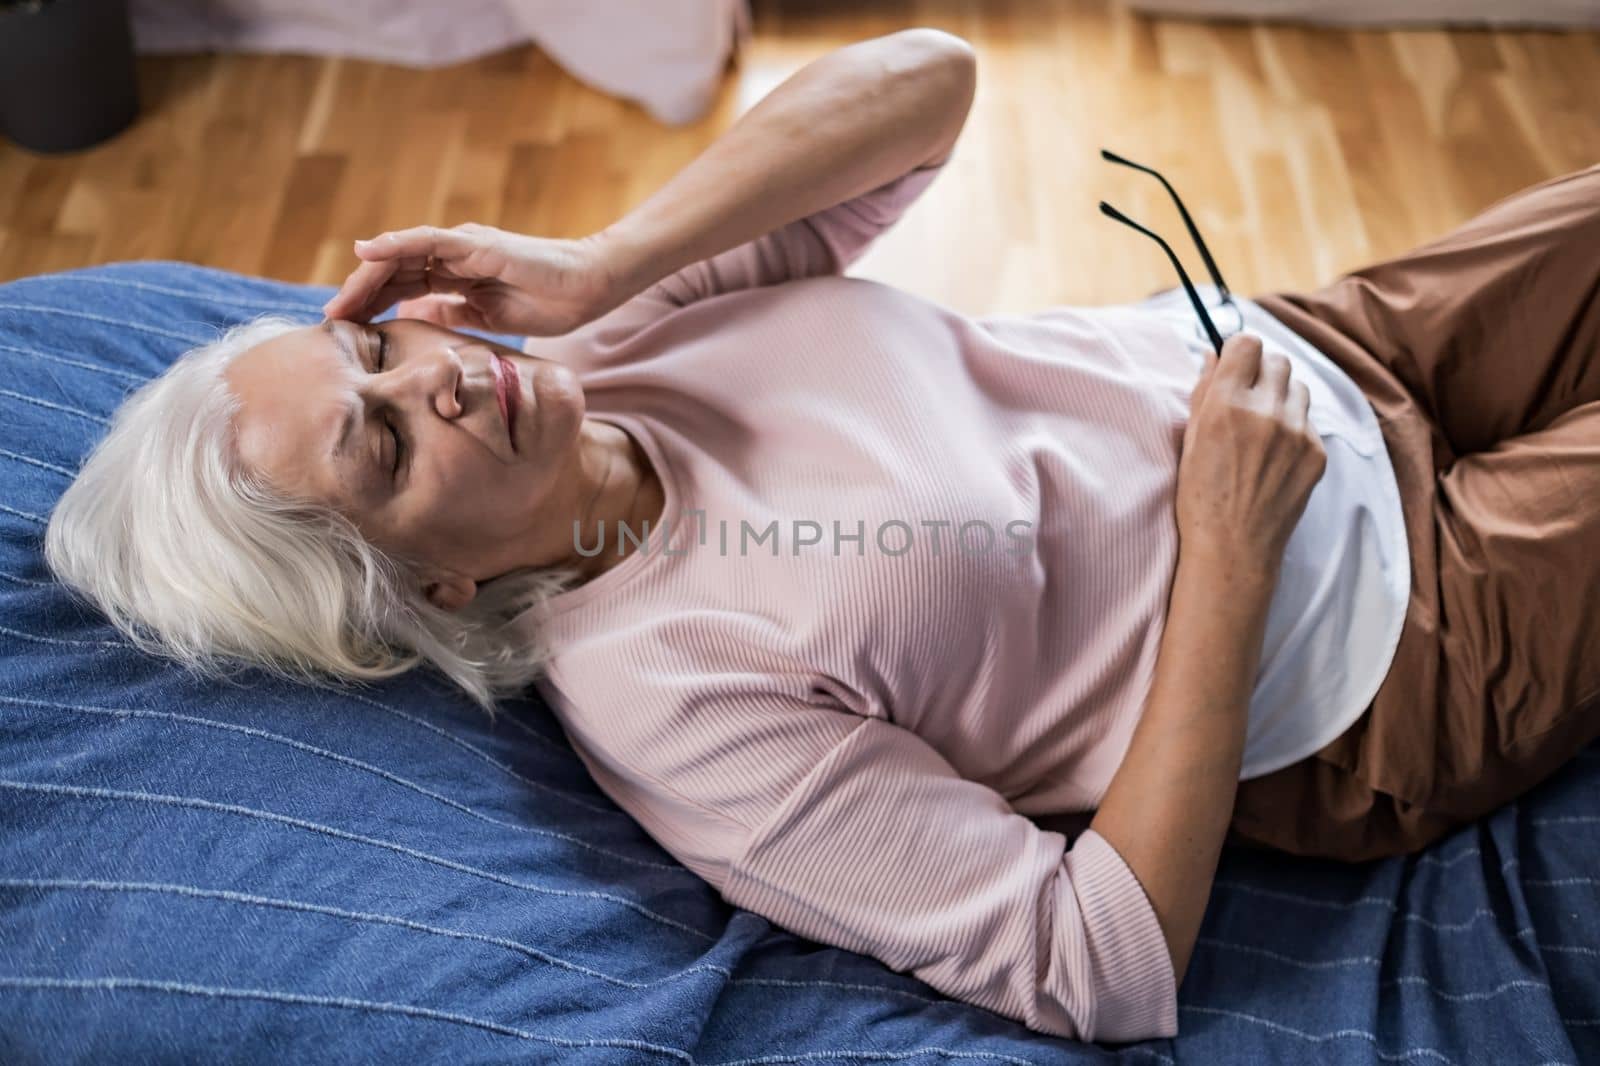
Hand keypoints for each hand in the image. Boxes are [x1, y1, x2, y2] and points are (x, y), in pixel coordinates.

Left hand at [320, 223, 621, 335]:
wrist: (588, 288)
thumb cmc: (550, 302)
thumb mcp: (489, 318)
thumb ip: (454, 314)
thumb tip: (419, 318)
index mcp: (457, 275)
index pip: (403, 286)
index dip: (372, 304)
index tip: (346, 329)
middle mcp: (454, 256)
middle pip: (394, 272)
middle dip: (360, 295)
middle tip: (330, 320)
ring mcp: (463, 247)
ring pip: (402, 256)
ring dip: (367, 276)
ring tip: (339, 300)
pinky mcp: (476, 244)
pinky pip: (428, 240)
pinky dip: (395, 244)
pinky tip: (367, 252)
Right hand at [1175, 333, 1325, 567]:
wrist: (1233, 546)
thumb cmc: (1200, 496)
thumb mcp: (1190, 439)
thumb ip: (1203, 391)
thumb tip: (1214, 354)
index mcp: (1226, 404)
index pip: (1247, 343)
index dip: (1238, 352)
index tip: (1234, 366)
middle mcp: (1265, 411)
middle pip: (1277, 360)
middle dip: (1261, 372)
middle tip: (1247, 397)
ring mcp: (1297, 432)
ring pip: (1298, 387)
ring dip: (1281, 396)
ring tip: (1263, 426)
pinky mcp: (1317, 453)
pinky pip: (1308, 421)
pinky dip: (1293, 427)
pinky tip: (1275, 454)